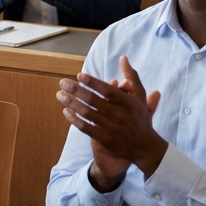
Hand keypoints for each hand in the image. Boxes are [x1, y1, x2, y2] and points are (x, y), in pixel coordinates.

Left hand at [56, 57, 163, 190]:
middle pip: (93, 100)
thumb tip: (123, 58)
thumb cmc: (140, 118)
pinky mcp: (104, 139)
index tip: (79, 75)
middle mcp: (118, 114)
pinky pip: (86, 128)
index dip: (92, 82)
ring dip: (72, 103)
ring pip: (87, 113)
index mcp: (127, 102)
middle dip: (76, 90)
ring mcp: (110, 128)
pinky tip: (66, 111)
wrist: (145, 147)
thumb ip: (132, 77)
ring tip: (60, 94)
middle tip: (63, 82)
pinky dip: (75, 120)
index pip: (107, 90)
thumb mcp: (140, 97)